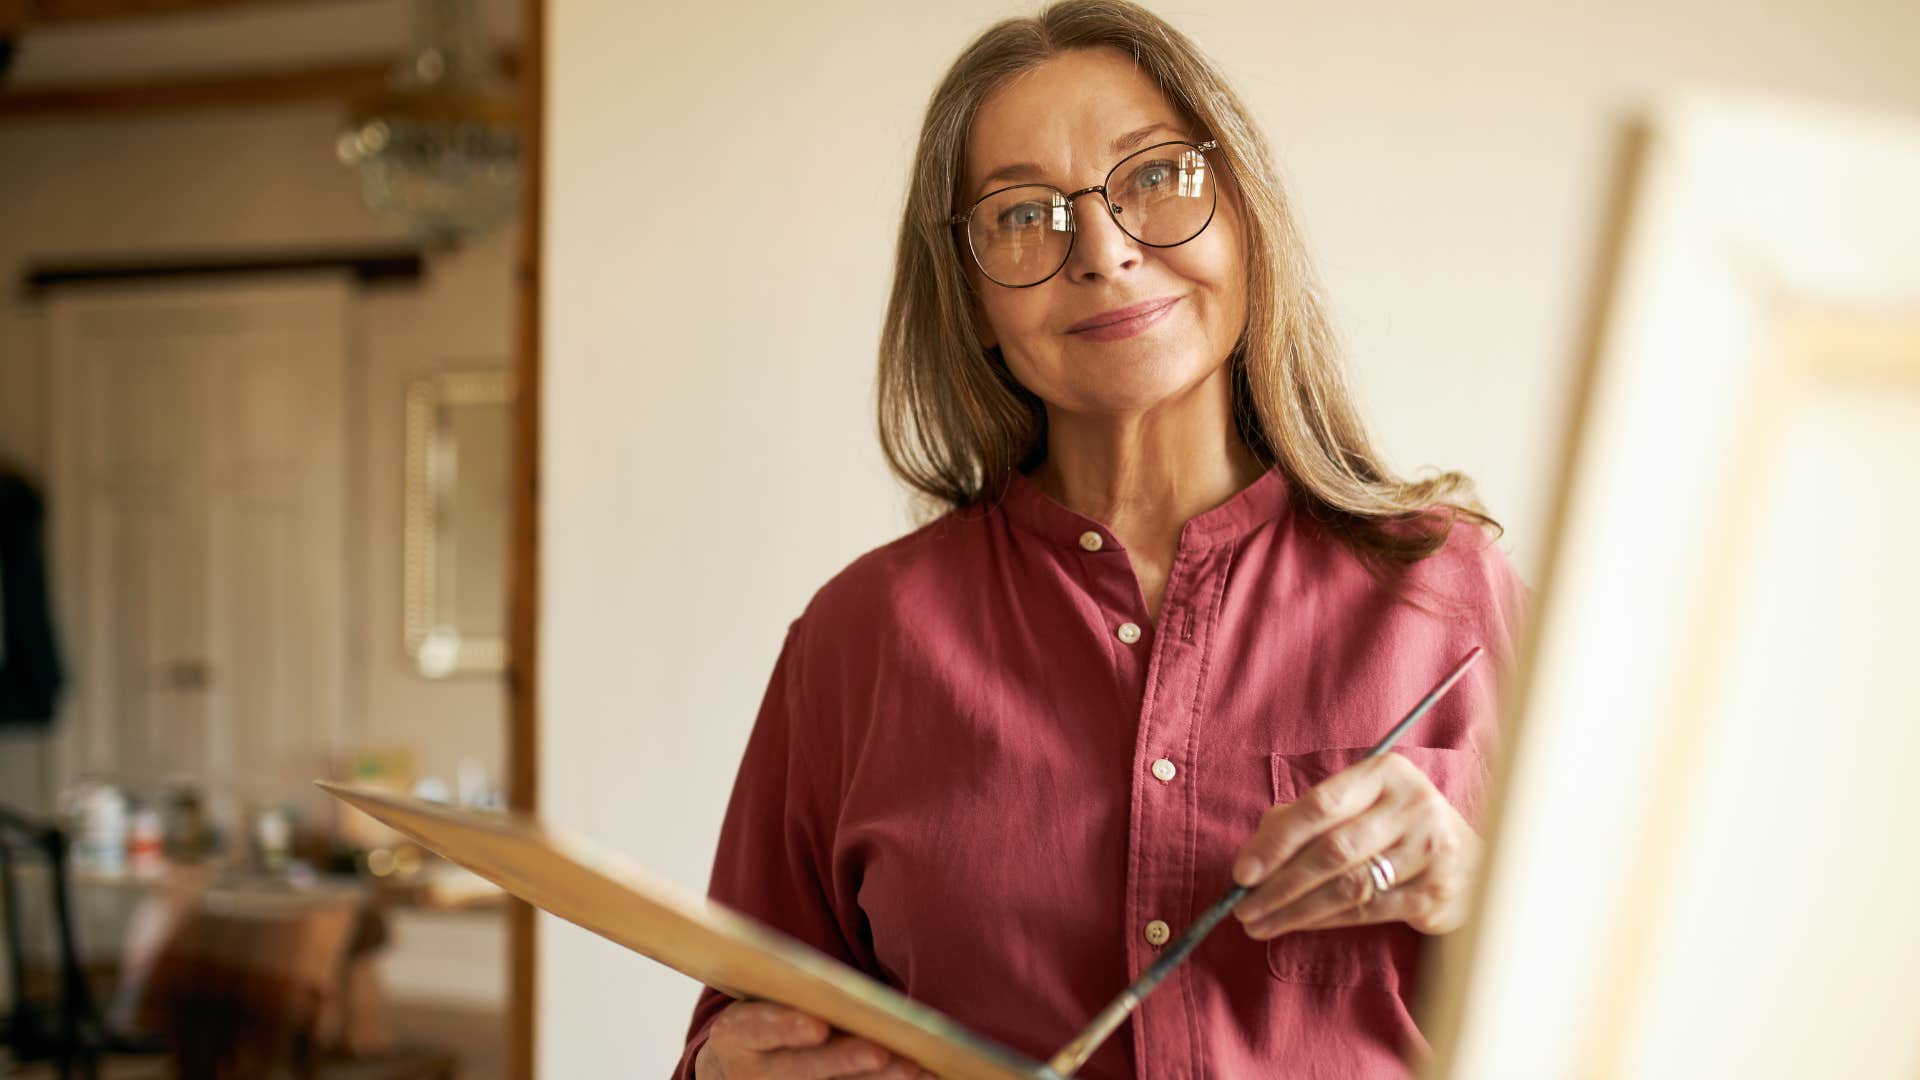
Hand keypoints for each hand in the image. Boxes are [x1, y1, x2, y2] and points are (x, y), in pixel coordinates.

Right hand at [694, 1000, 937, 1079]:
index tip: (818, 1026)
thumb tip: (846, 988)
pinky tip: (922, 1076)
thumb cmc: (765, 1020)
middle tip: (880, 1052)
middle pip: (801, 1070)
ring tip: (915, 1067)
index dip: (786, 1027)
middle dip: (843, 1060)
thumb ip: (793, 995)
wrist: (739, 1065)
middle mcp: (753, 1074)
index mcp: (735, 1035)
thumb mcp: (760, 1003)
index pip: (757, 1028)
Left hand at [1229, 752, 1479, 937]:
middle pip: (1332, 850)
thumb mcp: (1356, 804)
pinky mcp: (1437, 891)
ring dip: (1296, 910)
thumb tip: (1253, 857)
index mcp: (1386, 772)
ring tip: (1261, 923)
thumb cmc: (1393, 827)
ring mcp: (1430, 849)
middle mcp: (1413, 806)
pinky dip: (1326, 921)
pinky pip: (1368, 911)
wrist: (1470, 858)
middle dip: (1279, 884)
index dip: (1276, 841)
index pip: (1320, 806)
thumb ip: (1304, 818)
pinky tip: (1299, 925)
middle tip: (1244, 907)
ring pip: (1348, 886)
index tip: (1242, 873)